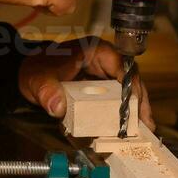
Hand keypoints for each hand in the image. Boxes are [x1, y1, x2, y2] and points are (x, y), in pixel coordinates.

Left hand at [19, 37, 154, 131]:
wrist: (31, 74)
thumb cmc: (37, 69)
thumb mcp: (39, 78)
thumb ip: (47, 90)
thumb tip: (57, 107)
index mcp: (94, 49)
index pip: (121, 64)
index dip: (131, 83)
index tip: (135, 103)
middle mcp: (104, 59)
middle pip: (131, 78)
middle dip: (140, 100)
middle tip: (146, 122)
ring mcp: (105, 72)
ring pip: (129, 88)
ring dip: (137, 107)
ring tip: (145, 128)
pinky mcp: (103, 86)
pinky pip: (119, 97)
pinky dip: (125, 111)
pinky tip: (130, 127)